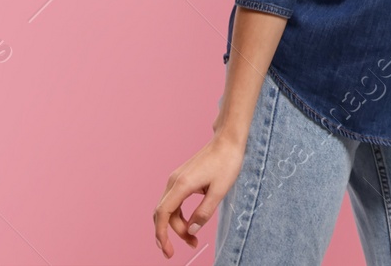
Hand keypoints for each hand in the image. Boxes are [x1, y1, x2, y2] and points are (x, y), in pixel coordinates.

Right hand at [153, 134, 244, 257]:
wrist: (228, 139)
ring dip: (177, 225)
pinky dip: (179, 215)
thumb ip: (204, 212)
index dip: (162, 234)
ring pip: (168, 208)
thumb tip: (191, 231)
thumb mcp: (220, 190)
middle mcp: (174, 181)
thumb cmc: (227, 161)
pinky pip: (174, 201)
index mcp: (181, 185)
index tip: (167, 251)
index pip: (163, 214)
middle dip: (172, 234)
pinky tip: (191, 221)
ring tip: (192, 239)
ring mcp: (176, 179)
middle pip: (164, 214)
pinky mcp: (182, 179)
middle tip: (190, 246)